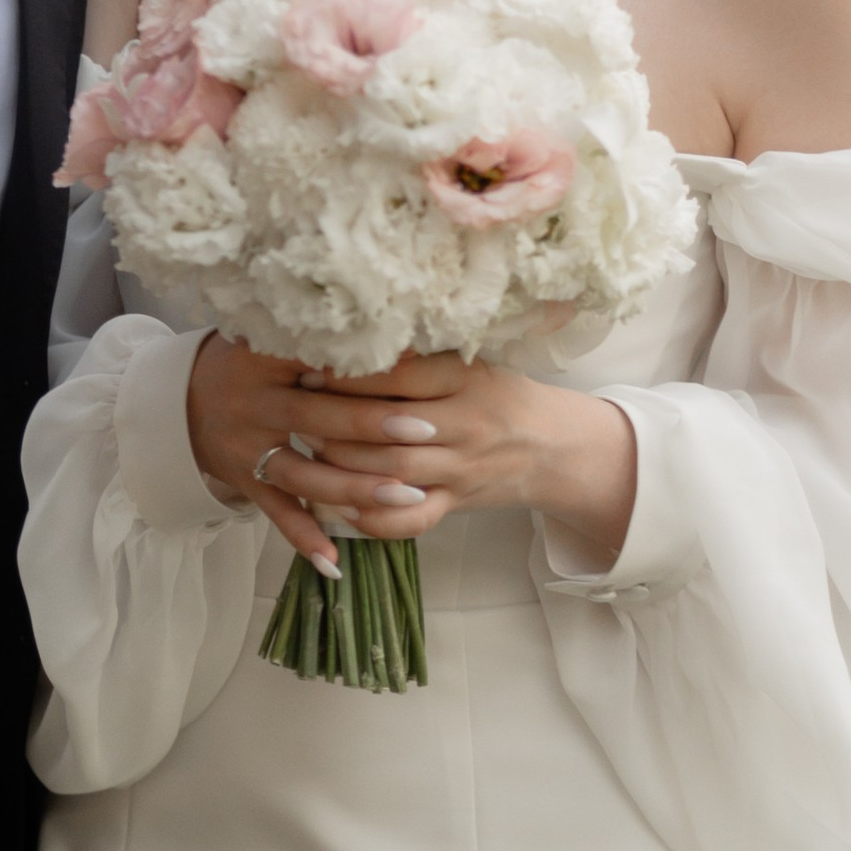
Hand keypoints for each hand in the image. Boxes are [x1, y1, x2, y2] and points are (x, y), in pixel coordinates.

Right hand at [183, 332, 439, 570]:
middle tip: (424, 430)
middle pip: (317, 418)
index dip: (362, 368)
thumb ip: (319, 336)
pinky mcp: (244, 481)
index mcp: (265, 359)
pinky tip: (335, 561)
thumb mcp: (270, 336)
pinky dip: (304, 537)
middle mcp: (255, 404)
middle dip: (372, 426)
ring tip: (406, 495)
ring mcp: (248, 448)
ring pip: (304, 474)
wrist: (180, 400)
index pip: (319, 360)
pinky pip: (276, 512)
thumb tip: (393, 328)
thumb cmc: (245, 362)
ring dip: (354, 488)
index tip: (411, 370)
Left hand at [297, 354, 638, 557]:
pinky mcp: (457, 504)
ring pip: (394, 471)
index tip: (312, 367)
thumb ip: (420, 356)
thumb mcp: (470, 362)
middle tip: (296, 409)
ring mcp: (462, 469)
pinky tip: (337, 504)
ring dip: (344, 463)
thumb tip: (354, 331)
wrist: (554, 447)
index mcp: (467, 379)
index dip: (353, 374)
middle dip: (337, 421)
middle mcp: (466, 425)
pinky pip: (413, 519)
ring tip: (306, 446)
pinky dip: (373, 517)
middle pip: (391, 427)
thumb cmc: (499, 394)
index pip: (401, 376)